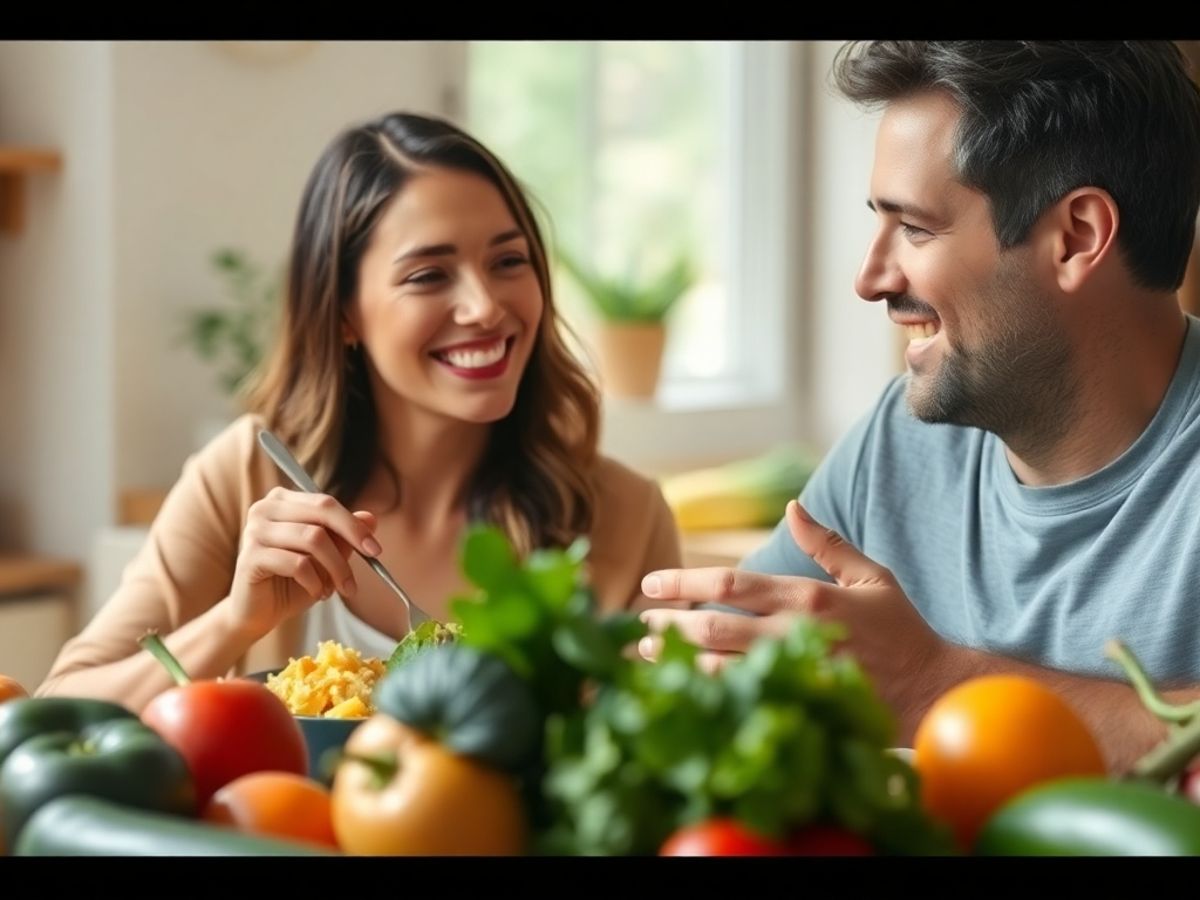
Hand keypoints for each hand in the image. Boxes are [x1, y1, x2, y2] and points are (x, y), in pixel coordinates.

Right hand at [227, 487, 381, 638]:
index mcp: (283, 501)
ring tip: (338, 588)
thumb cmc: (291, 582)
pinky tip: (318, 593)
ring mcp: (255, 530)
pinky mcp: (251, 556)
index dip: (354, 524)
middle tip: (371, 560)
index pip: (326, 503)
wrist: (256, 614)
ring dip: (336, 568)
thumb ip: (343, 536)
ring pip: (313, 539)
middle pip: (321, 513)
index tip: (375, 548)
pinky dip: (316, 581)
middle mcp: (265, 508)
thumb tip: (370, 518)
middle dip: (351, 538)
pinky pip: (297, 564)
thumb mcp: (325, 558)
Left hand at [638, 500, 946, 719]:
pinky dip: (707, 694)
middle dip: (670, 623)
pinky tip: (679, 691)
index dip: (684, 582)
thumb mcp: (871, 576)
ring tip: (644, 653)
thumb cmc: (901, 630)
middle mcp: (796, 634)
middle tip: (639, 622)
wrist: (934, 689)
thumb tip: (792, 508)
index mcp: (808, 596)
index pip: (732, 584)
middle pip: (715, 627)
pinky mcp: (801, 706)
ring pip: (722, 667)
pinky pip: (744, 701)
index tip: (649, 584)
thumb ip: (827, 543)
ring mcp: (797, 674)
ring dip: (678, 660)